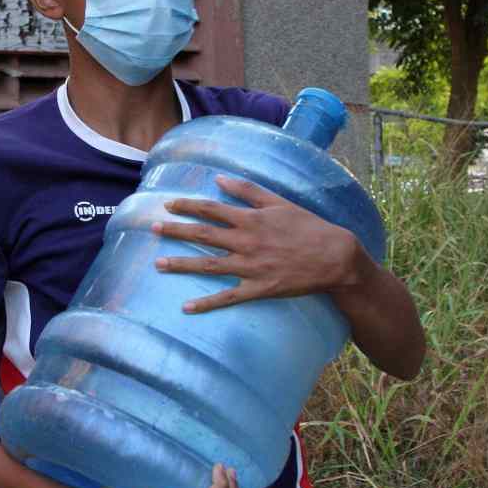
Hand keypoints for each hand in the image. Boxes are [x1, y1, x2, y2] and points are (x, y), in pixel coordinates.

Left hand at [152, 175, 367, 313]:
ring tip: (158, 265)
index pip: (211, 210)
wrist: (334, 257)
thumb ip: (248, 190)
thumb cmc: (308, 227)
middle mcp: (246, 242)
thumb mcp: (279, 202)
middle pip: (203, 236)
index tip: (168, 205)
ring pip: (209, 266)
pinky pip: (228, 297)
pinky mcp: (258, 289)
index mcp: (251, 219)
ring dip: (182, 265)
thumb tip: (219, 179)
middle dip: (175, 232)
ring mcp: (250, 267)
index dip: (188, 206)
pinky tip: (187, 308)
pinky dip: (207, 304)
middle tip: (152, 229)